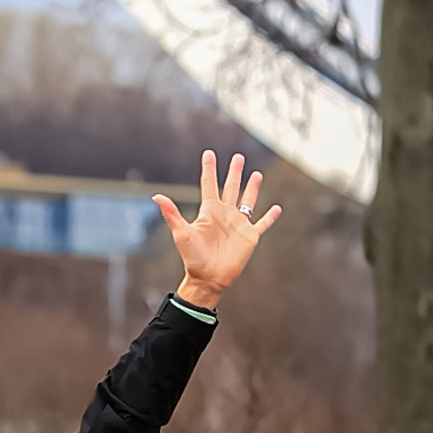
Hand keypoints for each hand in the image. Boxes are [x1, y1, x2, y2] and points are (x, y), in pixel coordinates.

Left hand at [153, 151, 280, 305]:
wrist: (207, 279)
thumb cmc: (193, 258)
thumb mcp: (182, 233)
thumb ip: (172, 214)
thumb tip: (156, 196)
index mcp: (209, 211)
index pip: (209, 184)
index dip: (209, 168)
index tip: (209, 153)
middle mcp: (225, 214)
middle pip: (231, 188)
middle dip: (234, 172)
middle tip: (238, 156)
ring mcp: (238, 225)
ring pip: (248, 201)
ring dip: (252, 188)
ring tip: (256, 174)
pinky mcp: (250, 237)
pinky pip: (262, 224)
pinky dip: (270, 217)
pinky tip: (277, 208)